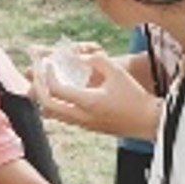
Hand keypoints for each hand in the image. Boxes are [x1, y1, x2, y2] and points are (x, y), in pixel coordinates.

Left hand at [32, 44, 160, 141]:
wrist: (148, 122)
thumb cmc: (135, 96)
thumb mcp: (118, 71)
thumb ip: (97, 60)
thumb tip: (81, 56)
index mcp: (89, 102)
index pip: (56, 90)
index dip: (47, 75)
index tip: (48, 63)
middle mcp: (82, 116)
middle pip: (47, 106)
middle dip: (37, 88)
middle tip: (36, 73)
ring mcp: (84, 124)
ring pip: (52, 115)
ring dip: (43, 98)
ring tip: (43, 82)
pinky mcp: (87, 127)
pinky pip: (62, 117)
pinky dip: (54, 105)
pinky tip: (59, 91)